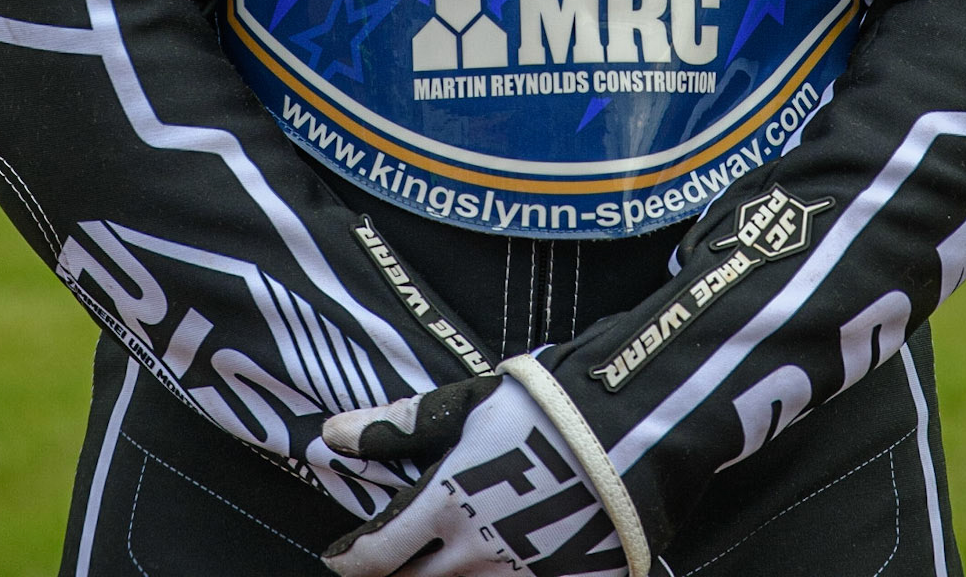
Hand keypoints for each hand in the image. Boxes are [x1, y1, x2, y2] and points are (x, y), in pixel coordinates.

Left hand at [321, 373, 627, 575]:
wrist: (633, 437)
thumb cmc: (546, 410)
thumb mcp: (470, 404)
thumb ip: (399, 426)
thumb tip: (332, 435)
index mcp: (444, 505)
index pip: (375, 554)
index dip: (350, 560)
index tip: (341, 559)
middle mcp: (472, 554)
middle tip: (390, 567)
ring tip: (449, 562)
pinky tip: (498, 569)